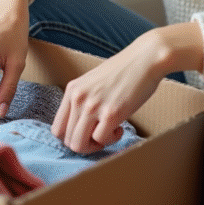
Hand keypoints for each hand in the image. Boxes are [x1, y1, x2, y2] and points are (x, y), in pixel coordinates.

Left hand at [51, 22, 203, 153]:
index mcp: (72, 90)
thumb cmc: (124, 71)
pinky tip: (120, 127)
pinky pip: (101, 140)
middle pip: (67, 140)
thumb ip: (83, 101)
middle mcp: (78, 98)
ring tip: (109, 132)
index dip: (71, 137)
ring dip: (96, 145)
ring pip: (79, 145)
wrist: (146, 59)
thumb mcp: (93, 83)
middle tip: (101, 135)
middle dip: (85, 144)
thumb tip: (78, 127)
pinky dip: (111, 139)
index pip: (57, 129)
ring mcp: (93, 106)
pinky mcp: (111, 113)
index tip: (87, 134)